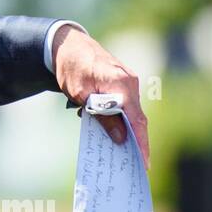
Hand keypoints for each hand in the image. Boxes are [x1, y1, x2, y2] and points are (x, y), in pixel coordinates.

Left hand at [51, 25, 150, 168]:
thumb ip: (102, 116)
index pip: (137, 119)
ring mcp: (128, 82)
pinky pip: (126, 105)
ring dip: (127, 131)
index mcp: (122, 85)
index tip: (144, 162)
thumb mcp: (82, 96)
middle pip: (137, 118)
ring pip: (131, 112)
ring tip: (122, 154)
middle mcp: (130, 83)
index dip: (142, 142)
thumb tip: (121, 138)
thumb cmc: (72, 69)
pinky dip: (121, 120)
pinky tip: (113, 133)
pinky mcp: (123, 83)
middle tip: (134, 165)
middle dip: (137, 142)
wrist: (67, 46)